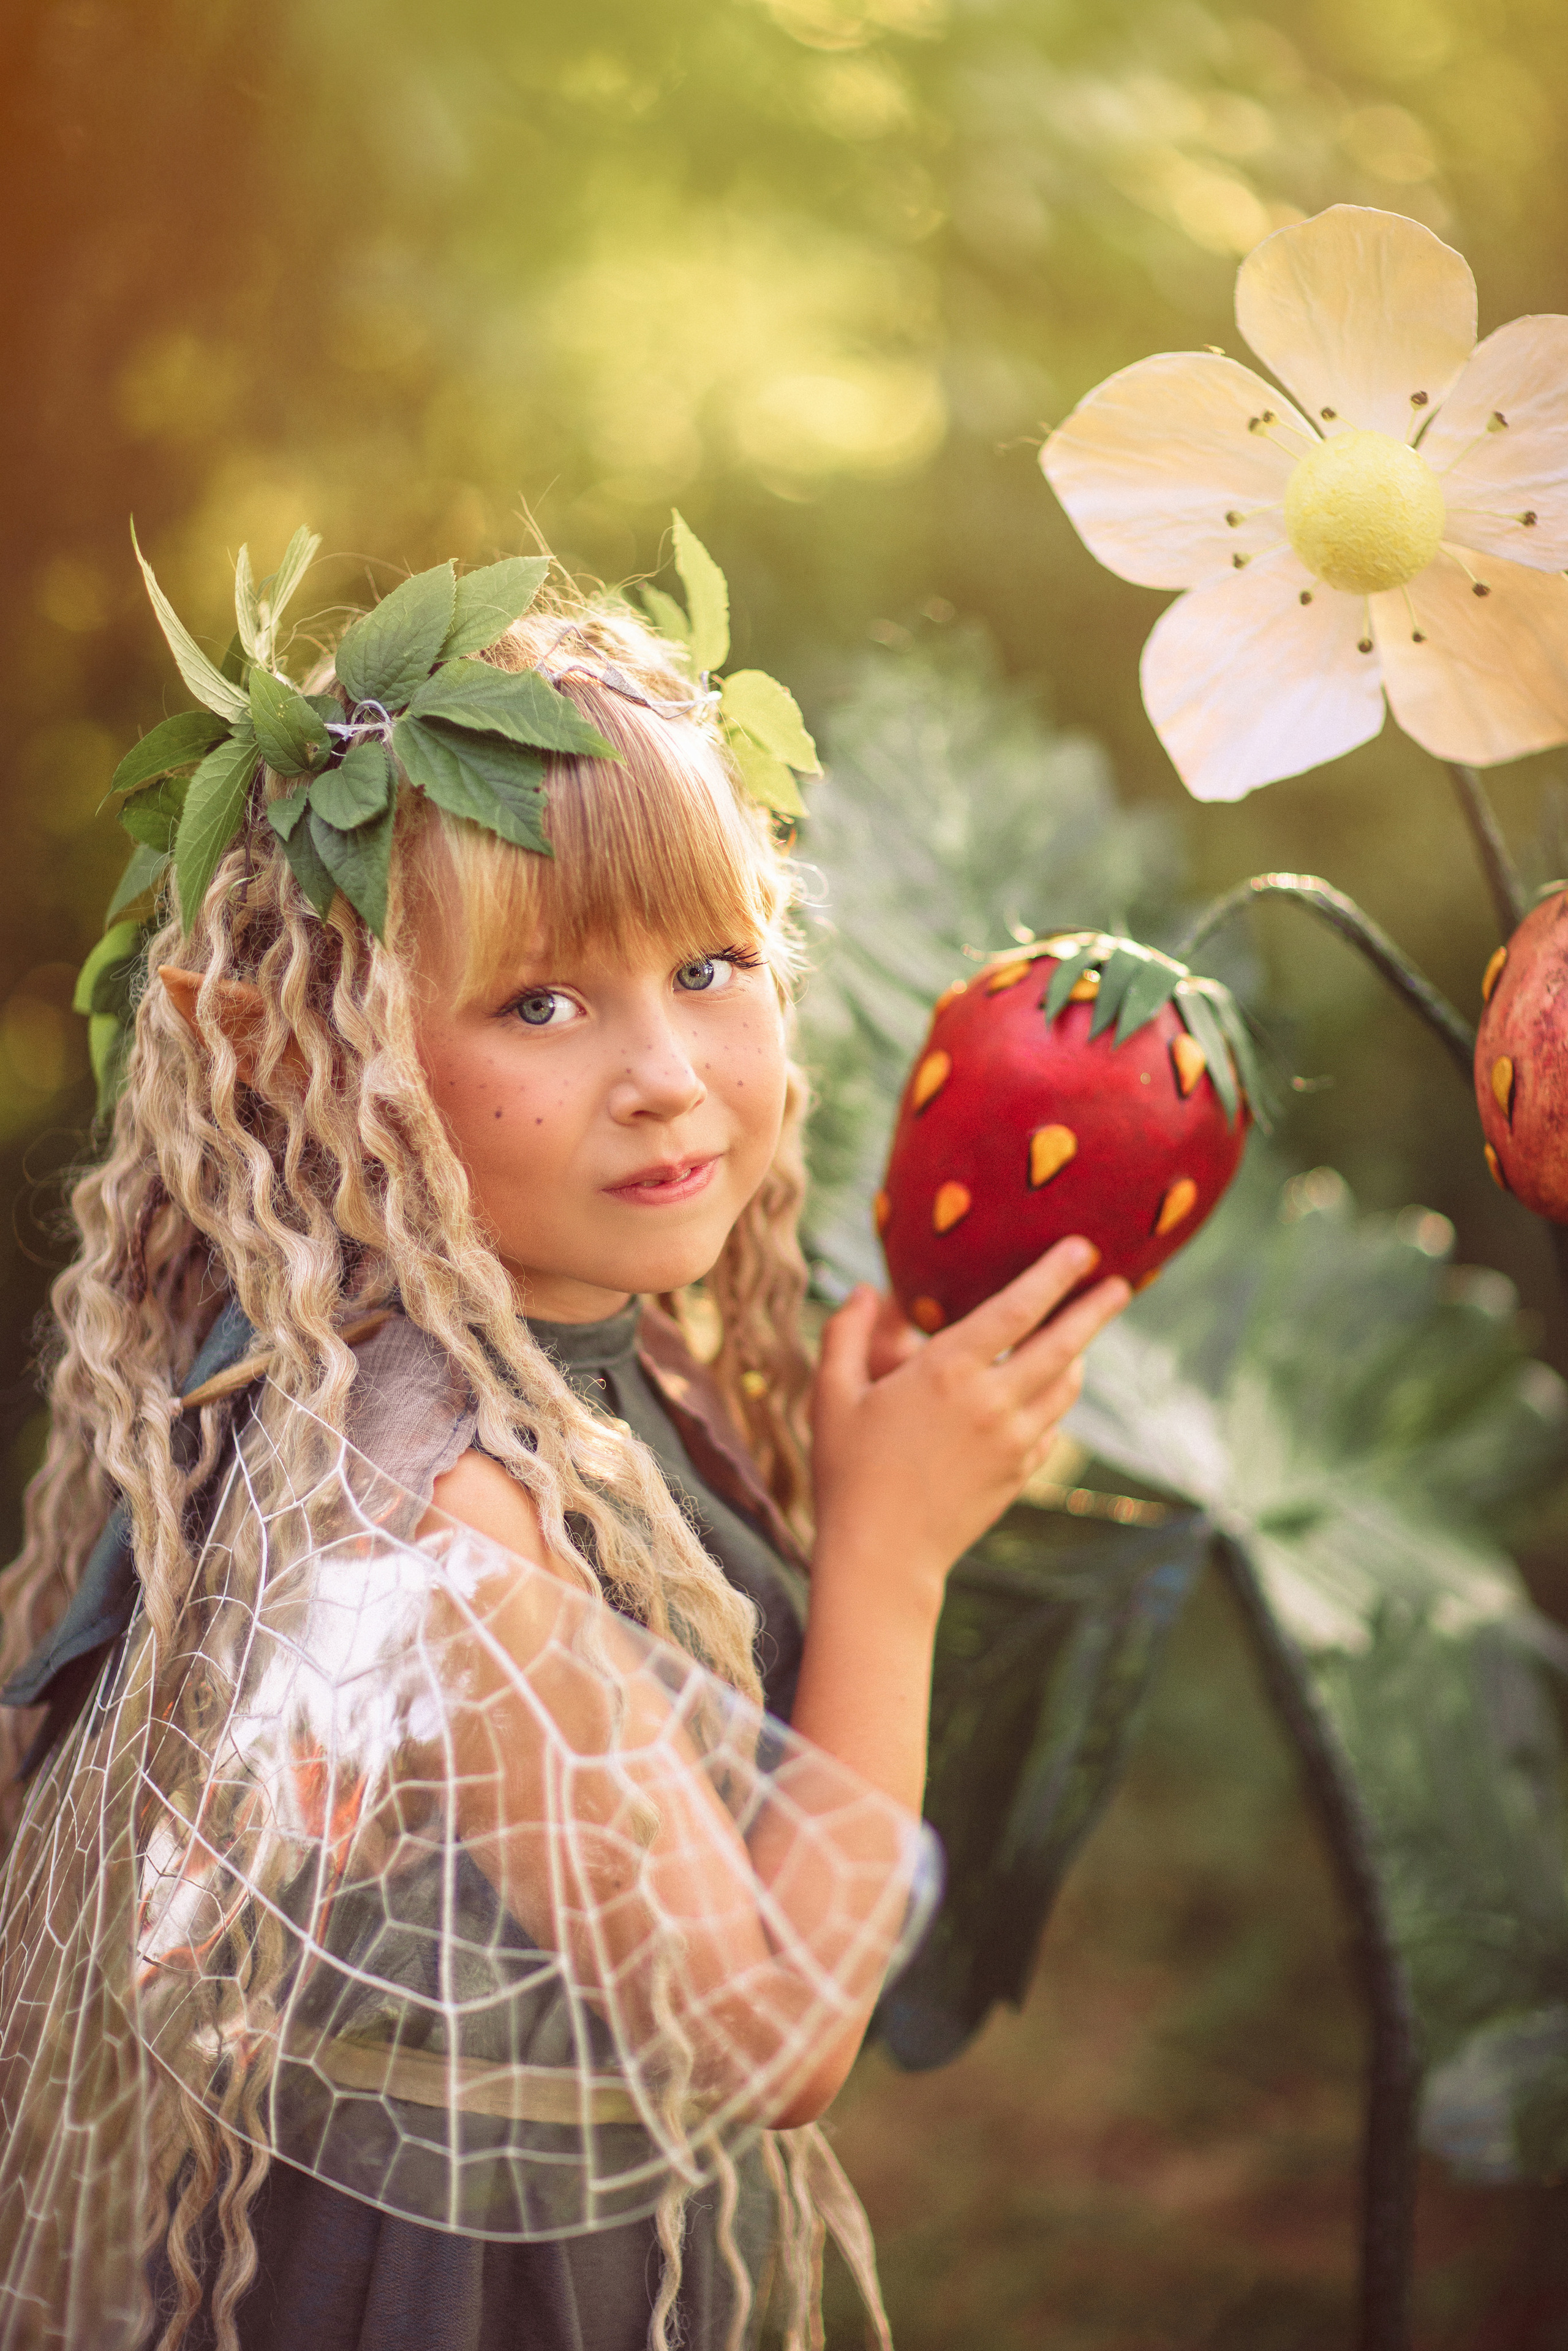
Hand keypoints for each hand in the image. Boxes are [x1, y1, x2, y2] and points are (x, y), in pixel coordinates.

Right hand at [810, 1239, 1129, 1618]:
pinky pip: (1050, 1429)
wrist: (882, 1556)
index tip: (1082, 1248)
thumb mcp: (832, 1396)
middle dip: (1095, 1310)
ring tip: (1081, 1338)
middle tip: (1121, 1284)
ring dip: (1077, 1357)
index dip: (1053, 1275)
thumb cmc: (847, 1472)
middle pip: (1064, 1345)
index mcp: (947, 1372)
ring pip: (1065, 1388)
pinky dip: (1053, 1405)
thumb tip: (864, 1291)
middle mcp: (992, 1402)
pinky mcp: (1019, 1475)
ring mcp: (1013, 1443)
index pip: (1017, 1309)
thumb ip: (847, 1335)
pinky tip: (1043, 1397)